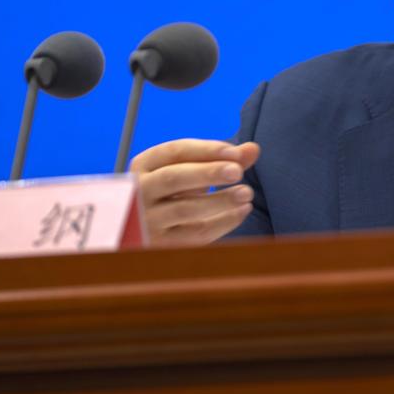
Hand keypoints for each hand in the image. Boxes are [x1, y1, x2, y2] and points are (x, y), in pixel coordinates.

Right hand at [129, 139, 260, 245]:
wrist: (144, 228)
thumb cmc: (173, 192)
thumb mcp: (189, 171)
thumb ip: (221, 159)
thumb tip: (253, 149)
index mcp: (143, 164)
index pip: (174, 151)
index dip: (206, 150)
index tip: (235, 152)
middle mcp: (139, 191)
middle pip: (173, 178)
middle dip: (208, 172)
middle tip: (238, 171)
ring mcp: (147, 219)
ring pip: (184, 209)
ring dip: (219, 200)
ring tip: (246, 193)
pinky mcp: (160, 244)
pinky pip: (194, 234)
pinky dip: (222, 222)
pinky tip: (242, 211)